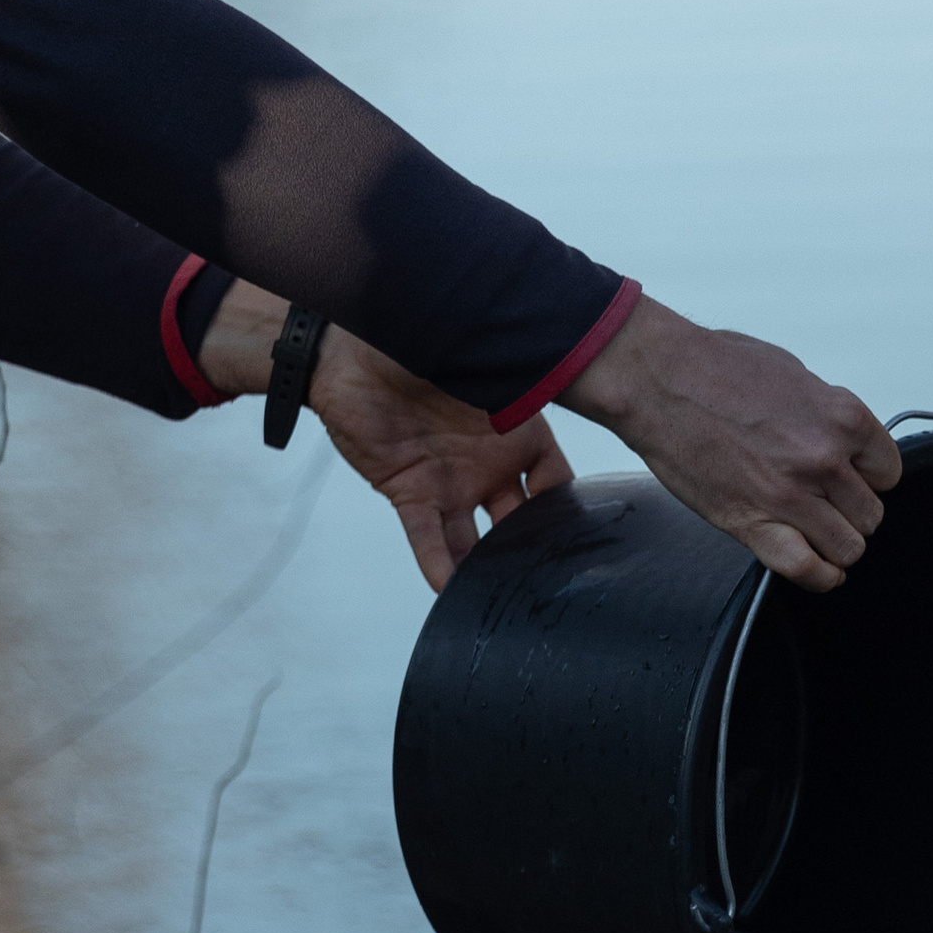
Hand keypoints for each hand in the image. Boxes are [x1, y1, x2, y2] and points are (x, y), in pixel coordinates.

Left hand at [198, 285, 571, 588]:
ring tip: (503, 597)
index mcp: (519, 430)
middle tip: (545, 578)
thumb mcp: (486, 359)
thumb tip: (567, 380)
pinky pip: (429, 537)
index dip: (569, 510)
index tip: (583, 536)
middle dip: (531, 550)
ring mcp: (452, 482)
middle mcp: (490, 464)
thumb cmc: (421, 335)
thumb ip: (522, 384)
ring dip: (487, 567)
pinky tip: (452, 589)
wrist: (350, 346)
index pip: (557, 483)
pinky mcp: (411, 492)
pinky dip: (439, 564)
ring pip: (477, 539)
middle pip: (521, 522)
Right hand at [556, 293, 897, 589]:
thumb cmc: (715, 367)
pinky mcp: (752, 524)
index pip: (888, 472)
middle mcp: (823, 459)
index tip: (849, 478)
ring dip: (833, 543)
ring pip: (847, 547)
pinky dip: (819, 576)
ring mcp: (789, 496)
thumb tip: (842, 441)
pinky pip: (808, 569)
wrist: (658, 378)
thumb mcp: (794, 376)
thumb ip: (827, 415)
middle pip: (869, 515)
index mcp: (841, 417)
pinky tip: (817, 568)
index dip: (868, 478)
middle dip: (849, 512)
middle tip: (823, 502)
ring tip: (813, 530)